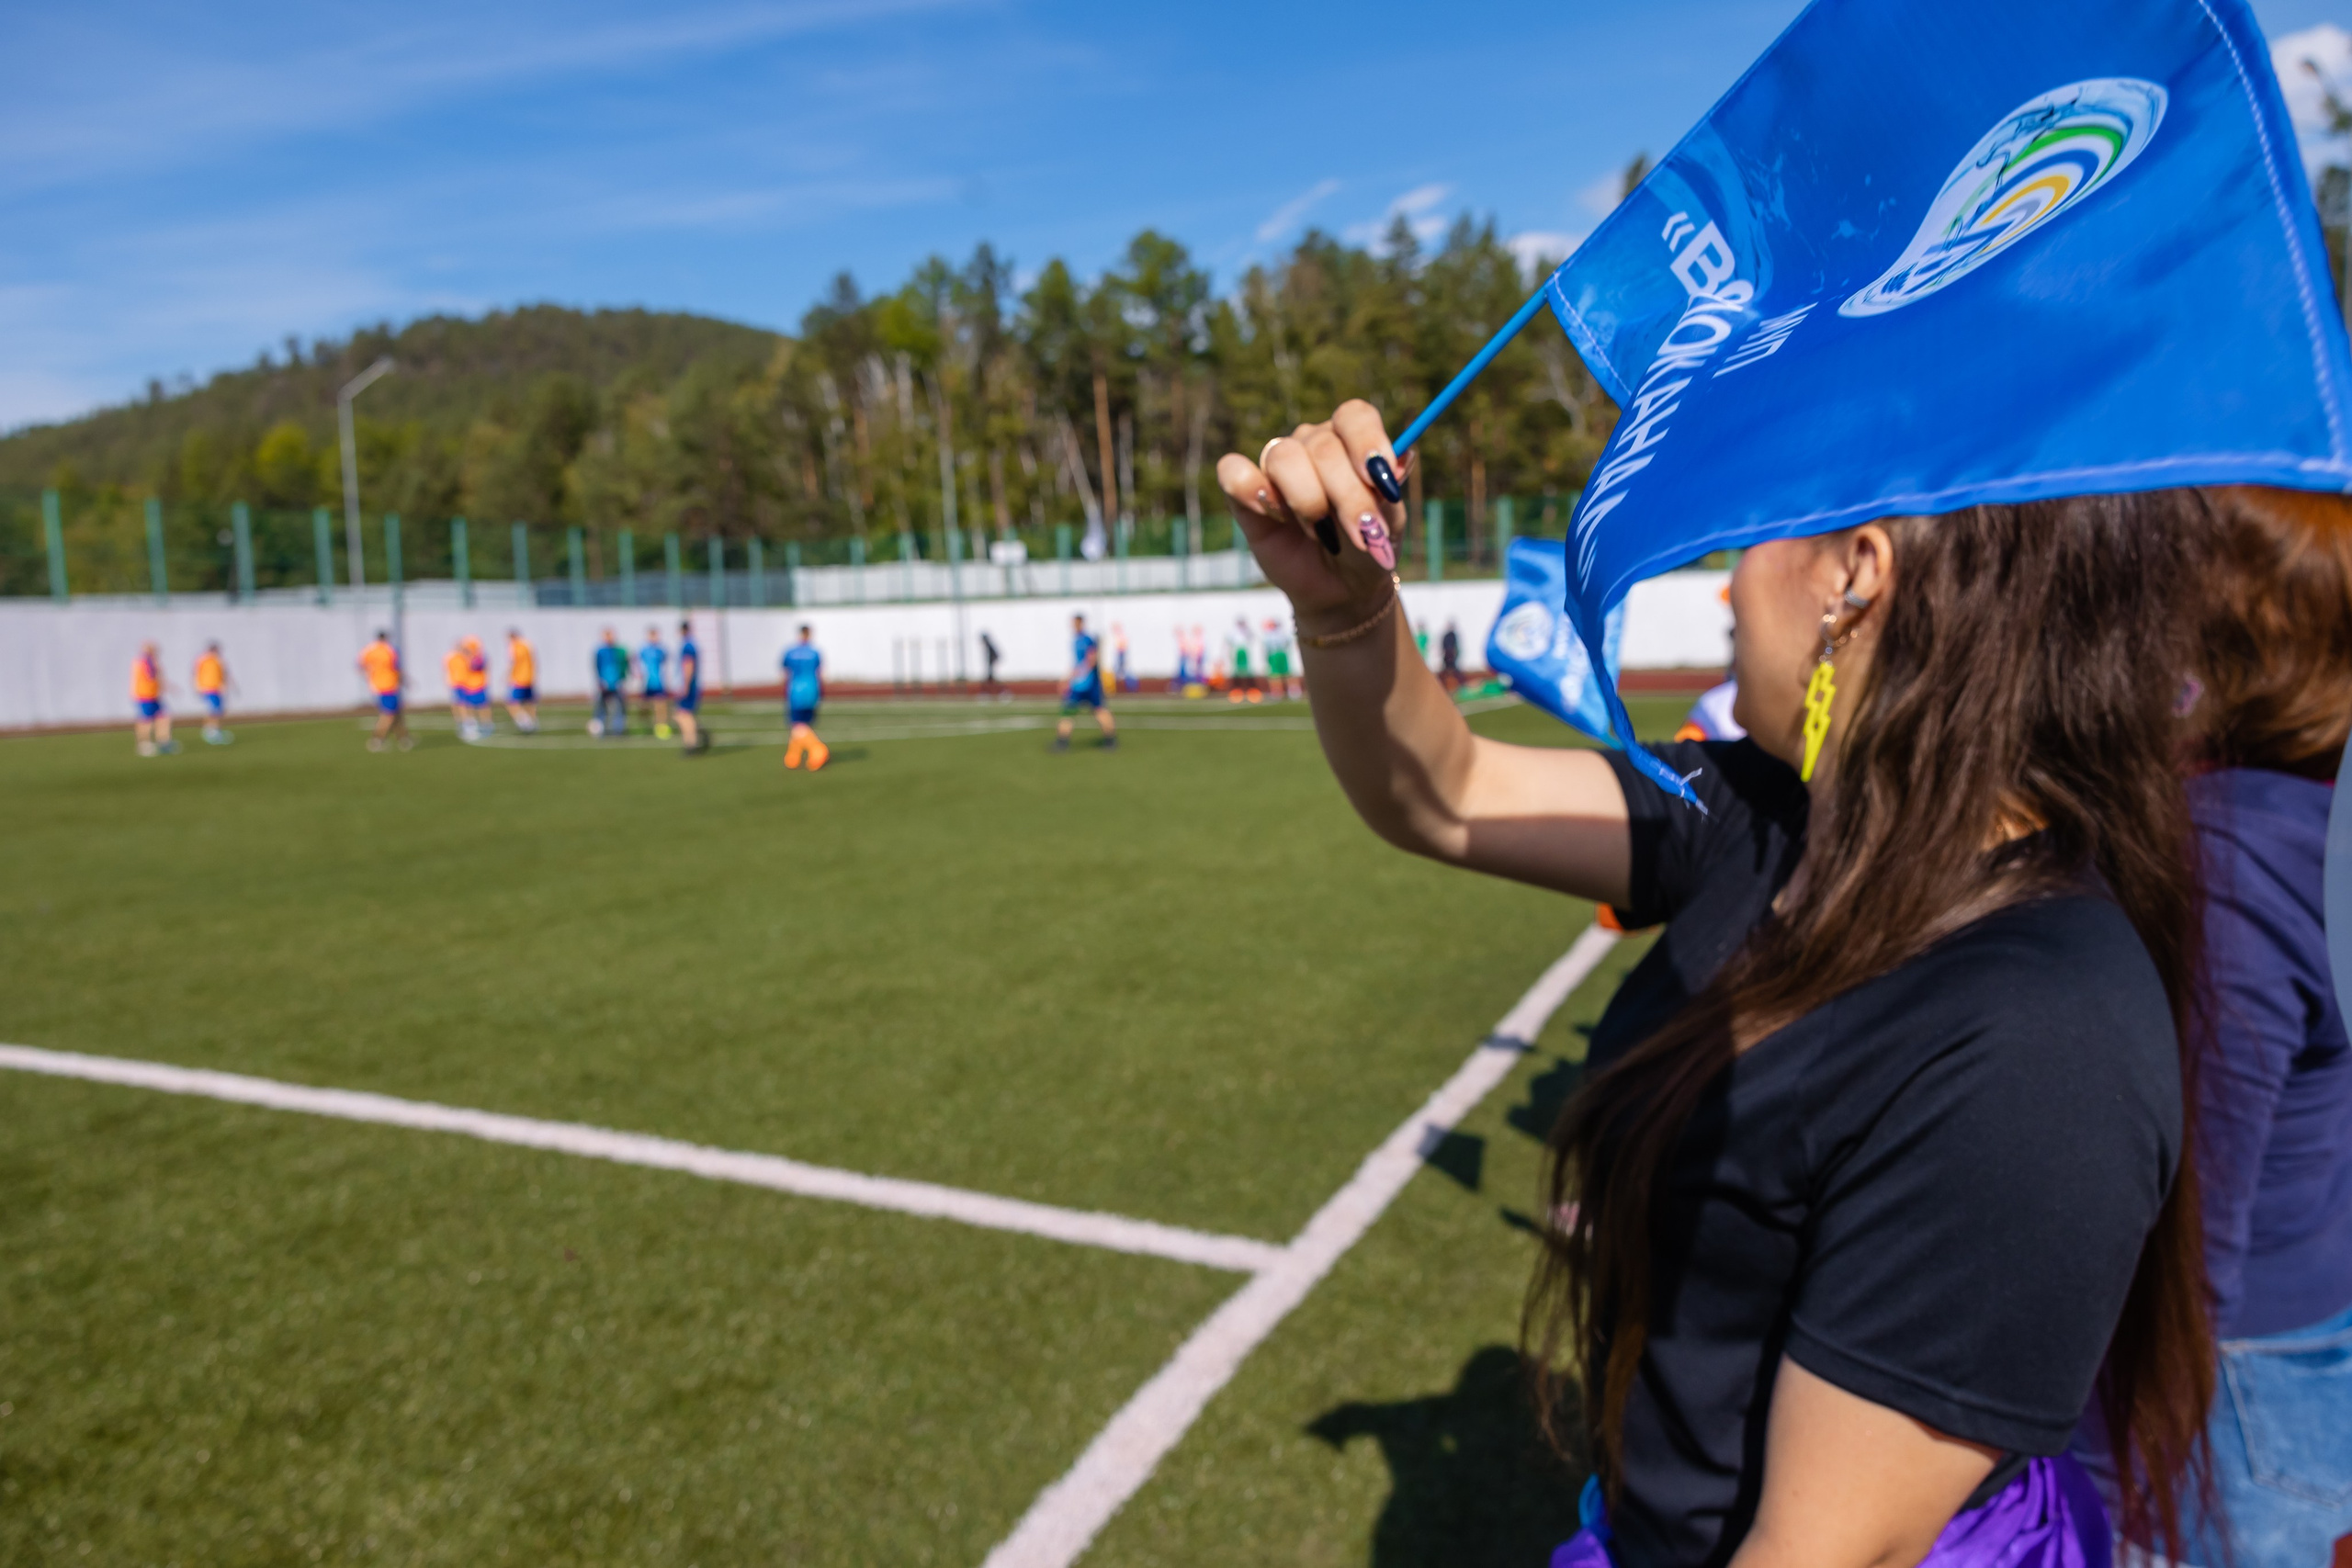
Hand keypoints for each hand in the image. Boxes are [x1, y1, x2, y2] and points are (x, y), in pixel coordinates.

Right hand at [1216, 401, 1409, 636]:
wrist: (1342, 589)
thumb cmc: (1368, 548)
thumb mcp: (1388, 523)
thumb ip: (1388, 491)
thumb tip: (1404, 457)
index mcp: (1351, 440)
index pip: (1354, 416)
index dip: (1367, 442)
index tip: (1382, 479)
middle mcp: (1313, 444)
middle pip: (1322, 446)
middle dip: (1346, 495)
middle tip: (1359, 533)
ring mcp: (1277, 466)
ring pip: (1283, 457)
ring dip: (1307, 502)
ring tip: (1321, 533)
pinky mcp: (1245, 492)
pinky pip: (1233, 471)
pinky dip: (1251, 490)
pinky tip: (1274, 516)